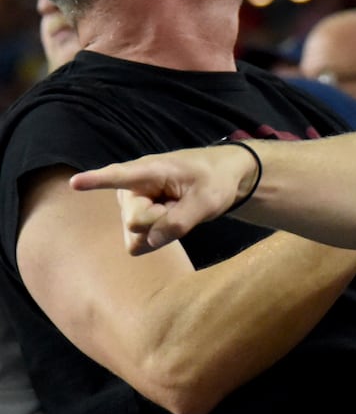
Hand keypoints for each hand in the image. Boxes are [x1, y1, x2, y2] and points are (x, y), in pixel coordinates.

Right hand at [69, 144, 255, 254]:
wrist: (222, 176)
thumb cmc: (215, 180)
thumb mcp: (207, 200)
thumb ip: (179, 222)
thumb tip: (148, 242)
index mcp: (149, 171)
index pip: (118, 176)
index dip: (96, 180)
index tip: (75, 182)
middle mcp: (131, 187)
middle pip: (135, 222)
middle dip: (160, 221)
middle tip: (180, 205)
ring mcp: (130, 204)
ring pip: (136, 234)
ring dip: (159, 229)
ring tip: (175, 209)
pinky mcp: (134, 218)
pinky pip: (139, 241)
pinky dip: (157, 236)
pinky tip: (169, 219)